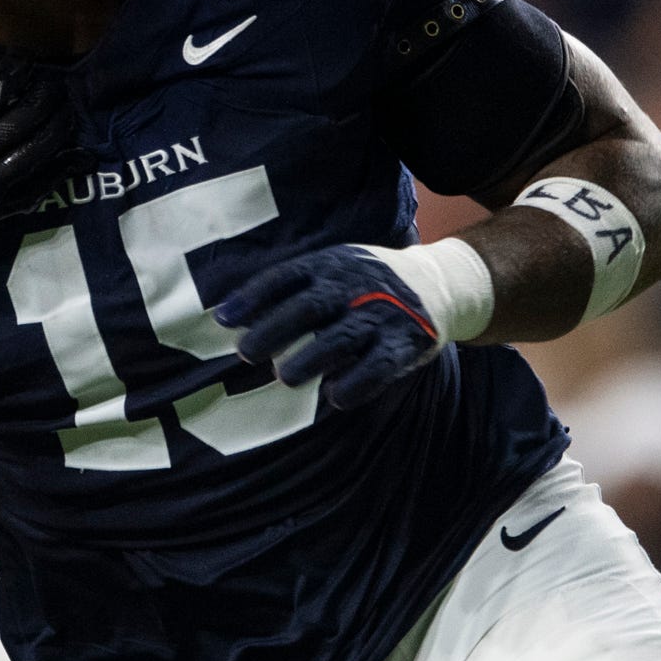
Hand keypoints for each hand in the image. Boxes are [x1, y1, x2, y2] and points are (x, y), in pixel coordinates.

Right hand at [0, 26, 74, 249]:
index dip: (13, 75)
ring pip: (32, 155)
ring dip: (55, 131)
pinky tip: (75, 156)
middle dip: (43, 100)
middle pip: (18, 124)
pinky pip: (32, 189)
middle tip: (56, 83)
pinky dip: (57, 173)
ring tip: (68, 110)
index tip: (26, 61)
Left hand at [213, 245, 443, 410]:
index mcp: (331, 264)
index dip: (253, 297)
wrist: (436, 284)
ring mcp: (382, 314)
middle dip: (274, 330)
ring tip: (285, 377)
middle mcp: (356, 285)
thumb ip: (290, 289)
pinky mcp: (406, 342)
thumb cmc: (363, 283)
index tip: (223, 320)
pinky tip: (334, 396)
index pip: (286, 278)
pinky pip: (379, 366)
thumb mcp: (332, 269)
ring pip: (342, 338)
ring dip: (310, 359)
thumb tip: (227, 316)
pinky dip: (356, 383)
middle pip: (309, 307)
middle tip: (246, 353)